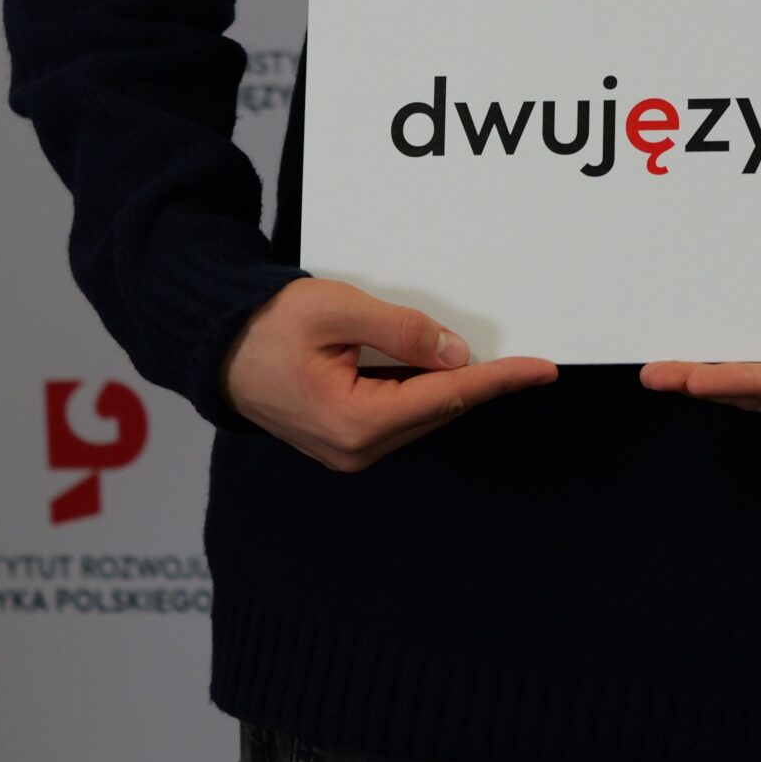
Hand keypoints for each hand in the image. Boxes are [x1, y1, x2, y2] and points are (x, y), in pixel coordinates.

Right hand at [221, 276, 557, 472]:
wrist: (217, 349)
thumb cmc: (268, 324)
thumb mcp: (337, 310)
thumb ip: (401, 332)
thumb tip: (456, 354)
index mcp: (354, 421)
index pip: (447, 397)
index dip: (500, 380)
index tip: (543, 369)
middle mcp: (355, 448)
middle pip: (440, 410)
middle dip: (485, 384)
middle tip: (530, 360)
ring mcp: (348, 451)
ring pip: (424, 415)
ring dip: (457, 388)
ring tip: (498, 361)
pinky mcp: (344, 441)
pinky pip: (402, 416)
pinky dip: (429, 393)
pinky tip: (446, 370)